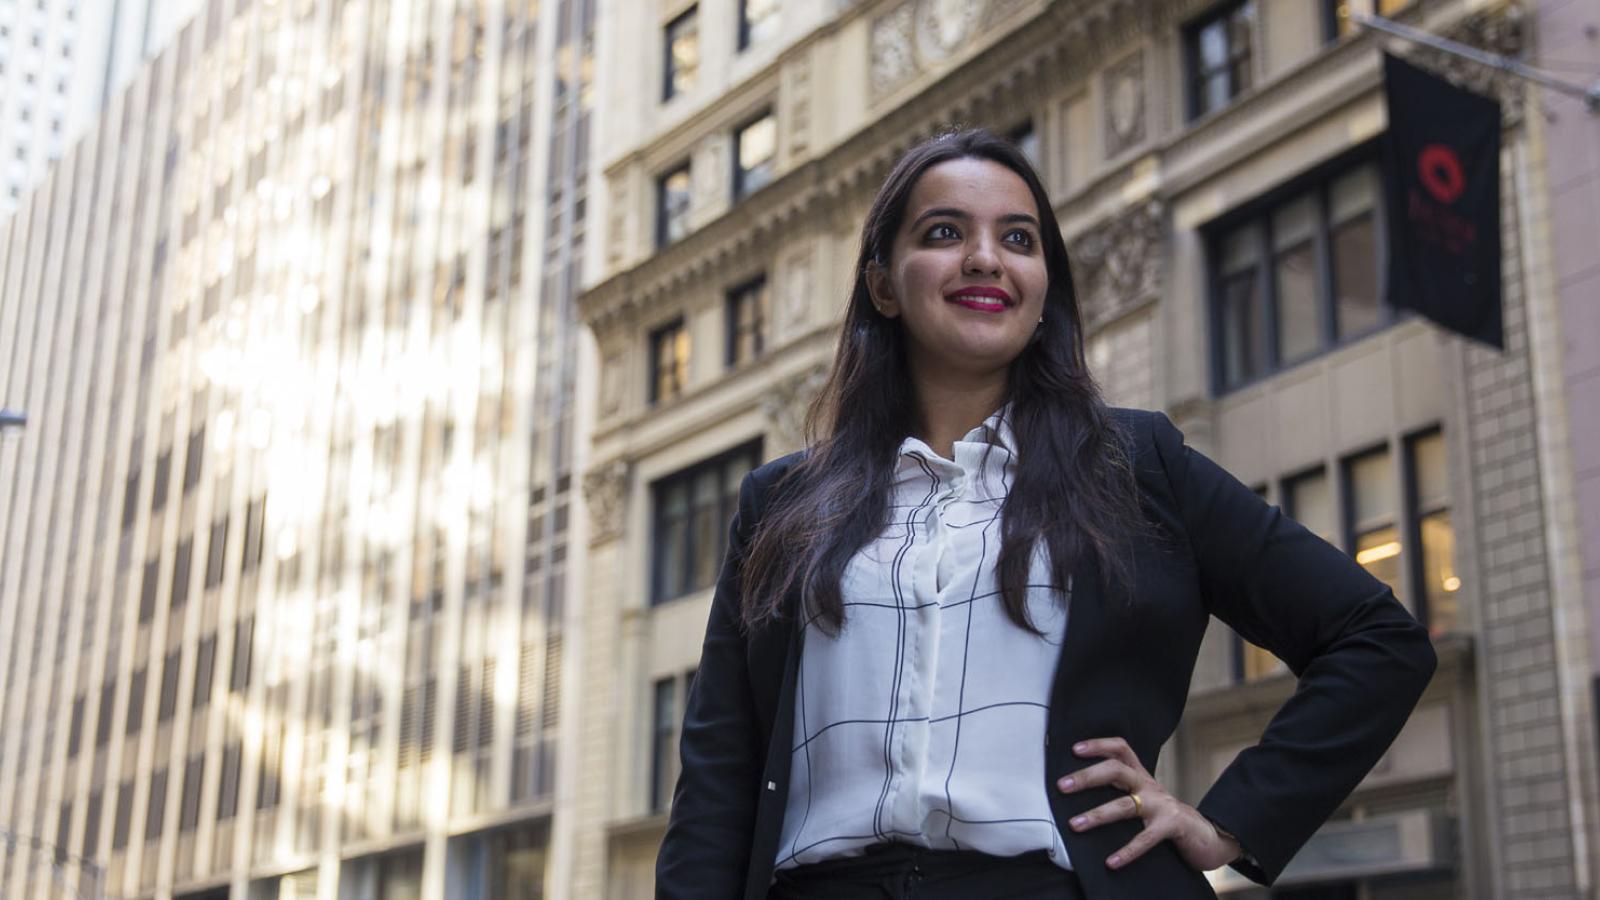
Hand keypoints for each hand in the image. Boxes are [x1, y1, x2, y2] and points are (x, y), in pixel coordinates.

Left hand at [1055, 737, 1241, 872]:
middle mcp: (1149, 785)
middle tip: (1062, 786)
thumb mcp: (1143, 798)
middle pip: (1115, 770)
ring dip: (1097, 815)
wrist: (1205, 835)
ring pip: (1124, 804)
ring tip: (1075, 825)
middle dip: (1087, 777)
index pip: (1120, 749)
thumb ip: (1120, 791)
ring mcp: (1161, 805)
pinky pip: (1145, 838)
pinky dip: (1127, 851)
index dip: (1099, 745)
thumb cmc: (1165, 817)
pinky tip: (1111, 861)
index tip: (1074, 749)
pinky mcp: (1171, 826)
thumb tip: (1079, 791)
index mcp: (1140, 776)